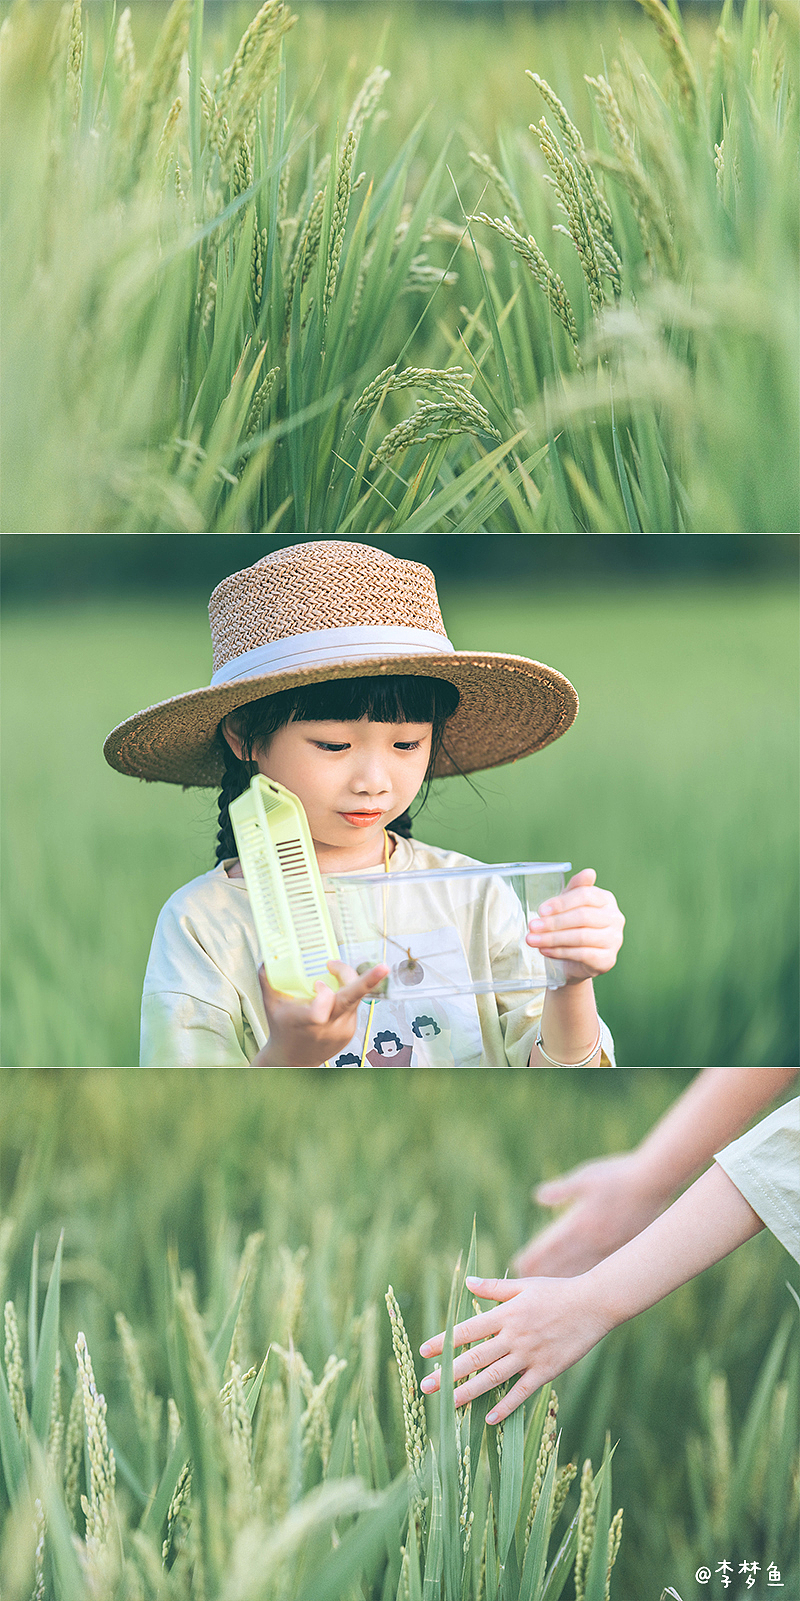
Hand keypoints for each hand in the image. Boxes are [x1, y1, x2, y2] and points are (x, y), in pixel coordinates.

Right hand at [251, 959, 388, 1065]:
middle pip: (350, 1000)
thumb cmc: (281, 1028)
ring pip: (354, 997)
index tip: (318, 983)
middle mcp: (328, 1027)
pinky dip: (345, 993)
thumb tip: (268, 956)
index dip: (322, 995)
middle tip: (383, 967)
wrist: (294, 1059)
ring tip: (332, 970)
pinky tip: (331, 995)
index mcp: (305, 1021)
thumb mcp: (270, 1004)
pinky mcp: (351, 1031)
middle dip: (368, 982)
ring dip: (346, 978)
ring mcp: (342, 1030)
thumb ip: (268, 978)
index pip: (319, 1012)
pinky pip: (353, 1004)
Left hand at [418, 1273, 609, 1423]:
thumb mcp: (523, 1285)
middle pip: (475, 1357)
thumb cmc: (557, 1291)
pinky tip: (489, 1418)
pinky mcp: (547, 1370)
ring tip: (448, 1404)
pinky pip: (522, 1392)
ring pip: (493, 1377)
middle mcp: (514, 1336)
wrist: (594, 1304)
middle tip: (425, 1386)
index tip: (424, 1352)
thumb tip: (466, 1282)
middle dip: (448, 1373)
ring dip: (468, 1392)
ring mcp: (530, 1355)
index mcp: (506, 1314)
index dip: (444, 1341)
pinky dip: (506, 1406)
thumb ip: (493, 1287)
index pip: (467, 1330)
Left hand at [512, 1152, 666, 1276]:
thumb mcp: (586, 1177)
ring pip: (580, 1269)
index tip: (517, 1266)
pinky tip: (580, 1286)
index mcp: (580, 1221)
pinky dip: (585, 1277)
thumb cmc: (617, 1175)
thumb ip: (562, 1189)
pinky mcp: (622, 1247)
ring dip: (561, 1279)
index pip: (551, 1244)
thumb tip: (538, 1196)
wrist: (654, 1182)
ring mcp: (608, 1246)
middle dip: (542, 1273)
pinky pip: (600, 1268)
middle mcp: (593, 1239)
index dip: (534, 1256)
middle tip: (524, 1285)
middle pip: (562, 1262)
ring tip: (546, 1291)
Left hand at [526, 868, 623, 982]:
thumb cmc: (572, 926)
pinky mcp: (608, 959)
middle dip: (554, 922)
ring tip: (533, 940)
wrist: (577, 961)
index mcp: (606, 899)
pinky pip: (583, 954)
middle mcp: (615, 918)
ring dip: (553, 938)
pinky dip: (560, 952)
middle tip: (532, 926)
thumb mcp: (570, 904)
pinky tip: (545, 950)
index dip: (562, 903)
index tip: (540, 910)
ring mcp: (614, 940)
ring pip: (581, 937)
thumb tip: (589, 872)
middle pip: (583, 916)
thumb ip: (575, 888)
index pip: (586, 895)